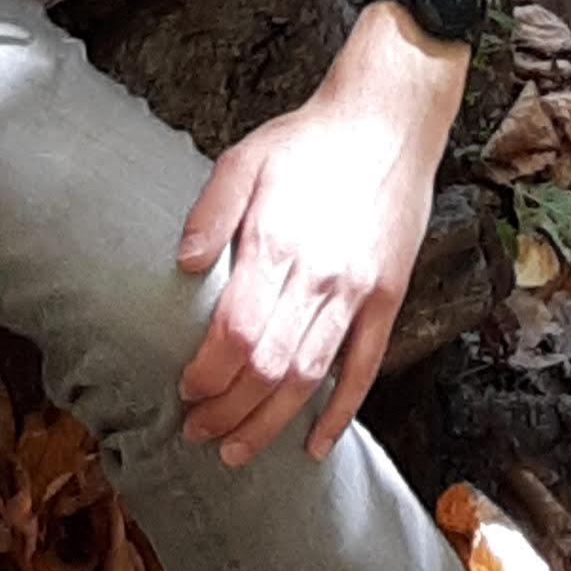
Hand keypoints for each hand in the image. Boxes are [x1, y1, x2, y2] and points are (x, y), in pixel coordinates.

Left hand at [175, 26, 464, 466]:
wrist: (388, 118)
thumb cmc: (310, 139)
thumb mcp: (247, 158)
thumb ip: (211, 212)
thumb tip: (182, 266)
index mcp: (277, 244)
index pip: (235, 334)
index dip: (207, 374)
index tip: (185, 392)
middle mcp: (317, 276)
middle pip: (268, 367)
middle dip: (227, 411)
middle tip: (196, 433)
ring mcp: (356, 291)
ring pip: (310, 377)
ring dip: (270, 423)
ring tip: (236, 451)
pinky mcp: (386, 296)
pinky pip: (364, 367)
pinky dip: (341, 413)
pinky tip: (317, 444)